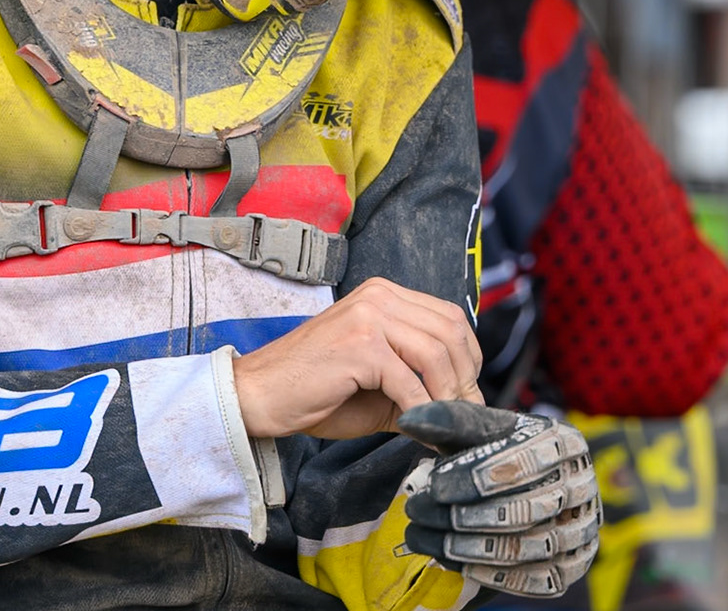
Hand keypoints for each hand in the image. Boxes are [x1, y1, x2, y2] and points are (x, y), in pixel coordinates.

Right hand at [232, 278, 481, 439]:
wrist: (259, 396)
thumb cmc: (314, 390)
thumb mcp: (378, 382)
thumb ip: (418, 385)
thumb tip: (465, 409)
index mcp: (384, 295)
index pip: (448, 318)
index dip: (468, 359)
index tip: (468, 396)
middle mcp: (379, 296)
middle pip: (450, 332)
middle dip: (464, 380)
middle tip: (464, 417)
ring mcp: (368, 316)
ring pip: (436, 355)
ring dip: (448, 397)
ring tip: (445, 425)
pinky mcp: (360, 345)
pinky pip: (409, 383)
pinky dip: (422, 412)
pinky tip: (421, 431)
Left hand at [400, 401, 600, 598]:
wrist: (535, 489)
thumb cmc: (503, 452)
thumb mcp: (482, 430)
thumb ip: (449, 420)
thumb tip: (409, 419)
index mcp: (564, 443)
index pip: (522, 463)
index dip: (475, 476)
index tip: (433, 485)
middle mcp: (580, 487)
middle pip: (521, 510)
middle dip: (460, 515)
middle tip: (416, 512)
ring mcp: (580, 530)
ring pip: (523, 548)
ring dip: (464, 547)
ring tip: (420, 536)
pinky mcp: (571, 566)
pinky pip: (530, 579)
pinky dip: (486, 572)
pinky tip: (449, 559)